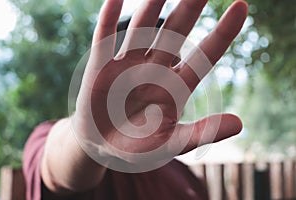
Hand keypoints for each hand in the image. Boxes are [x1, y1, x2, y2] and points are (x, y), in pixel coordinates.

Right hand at [74, 0, 247, 165]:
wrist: (101, 147)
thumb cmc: (138, 148)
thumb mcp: (170, 145)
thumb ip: (200, 133)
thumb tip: (239, 123)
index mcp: (175, 87)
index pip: (203, 56)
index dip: (222, 33)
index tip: (241, 6)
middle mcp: (154, 68)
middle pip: (176, 32)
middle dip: (190, 7)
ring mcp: (128, 64)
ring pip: (142, 28)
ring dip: (152, 4)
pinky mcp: (101, 67)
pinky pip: (105, 39)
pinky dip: (108, 19)